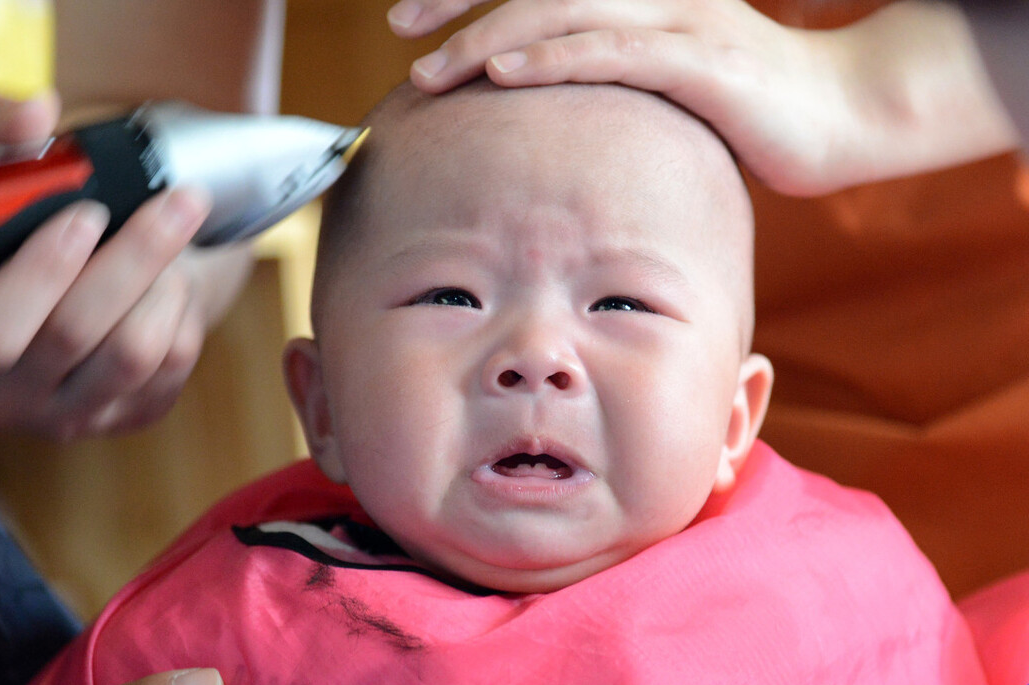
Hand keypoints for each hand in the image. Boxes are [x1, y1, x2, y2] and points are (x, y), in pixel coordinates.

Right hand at [0, 94, 254, 439]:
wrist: (74, 280)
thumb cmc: (21, 227)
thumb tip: (34, 114)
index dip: (42, 272)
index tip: (87, 214)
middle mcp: (5, 396)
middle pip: (76, 334)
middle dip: (136, 256)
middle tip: (179, 200)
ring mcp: (70, 416)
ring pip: (136, 352)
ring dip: (165, 281)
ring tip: (171, 236)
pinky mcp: (129, 416)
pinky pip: (175, 363)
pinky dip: (184, 310)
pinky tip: (169, 280)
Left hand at [388, 0, 1020, 194]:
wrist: (845, 113)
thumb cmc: (751, 106)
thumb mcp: (670, 79)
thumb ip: (611, 74)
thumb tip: (549, 101)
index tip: (415, 13)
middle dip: (458, 2)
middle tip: (399, 26)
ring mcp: (679, 17)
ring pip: (560, 10)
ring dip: (486, 38)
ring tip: (430, 70)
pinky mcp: (700, 61)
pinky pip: (610, 51)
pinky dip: (550, 58)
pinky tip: (502, 72)